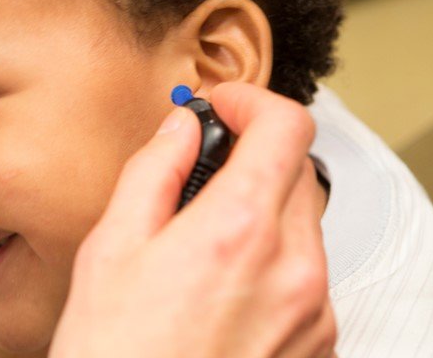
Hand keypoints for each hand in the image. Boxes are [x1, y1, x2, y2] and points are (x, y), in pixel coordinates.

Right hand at [50, 82, 335, 357]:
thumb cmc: (116, 355)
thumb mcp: (113, 248)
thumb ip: (155, 169)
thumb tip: (182, 126)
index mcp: (238, 230)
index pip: (287, 126)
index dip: (253, 101)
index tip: (225, 107)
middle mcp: (293, 268)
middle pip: (298, 172)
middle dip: (255, 159)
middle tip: (203, 176)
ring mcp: (313, 311)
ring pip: (306, 226)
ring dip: (266, 214)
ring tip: (206, 247)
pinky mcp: (319, 344)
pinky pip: (310, 277)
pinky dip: (277, 264)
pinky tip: (226, 291)